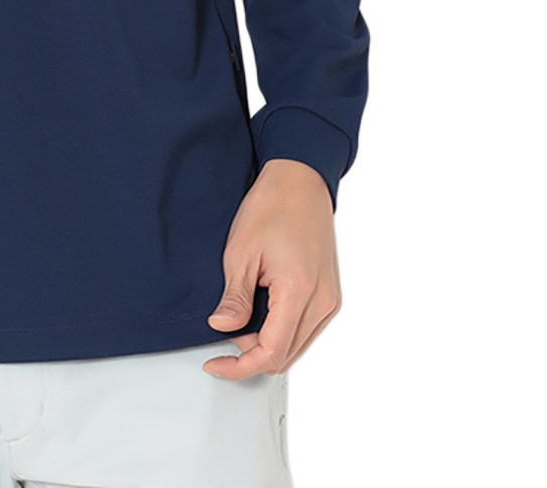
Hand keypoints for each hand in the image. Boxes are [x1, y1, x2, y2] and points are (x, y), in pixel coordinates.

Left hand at [202, 158, 341, 379]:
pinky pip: (305, 329)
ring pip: (297, 346)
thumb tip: (222, 328)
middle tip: (221, 336)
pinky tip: (260, 312)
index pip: (272, 352)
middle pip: (286, 355)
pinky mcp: (331, 295)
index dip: (240, 366)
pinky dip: (281, 330)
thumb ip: (235, 297)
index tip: (215, 364)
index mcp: (300, 292)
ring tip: (238, 319)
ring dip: (266, 343)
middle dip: (251, 355)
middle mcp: (324, 302)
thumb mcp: (240, 252)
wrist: (300, 181)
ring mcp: (331, 300)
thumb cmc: (272, 207)